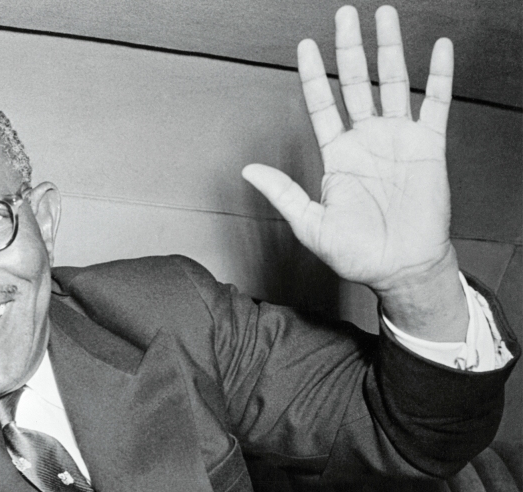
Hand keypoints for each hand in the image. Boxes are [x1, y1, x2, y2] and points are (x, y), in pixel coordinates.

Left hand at [244, 5, 467, 340]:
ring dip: (389, 49)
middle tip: (345, 15)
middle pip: (355, 82)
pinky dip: (440, 75)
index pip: (322, 103)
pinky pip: (436, 103)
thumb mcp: (310, 223)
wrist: (399, 269)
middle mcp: (367, 140)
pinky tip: (439, 48)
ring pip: (393, 83)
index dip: (312, 75)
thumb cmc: (356, 252)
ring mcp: (398, 139)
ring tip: (384, 16)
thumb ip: (282, 192)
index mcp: (338, 154)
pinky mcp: (429, 146)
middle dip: (349, 48)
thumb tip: (248, 171)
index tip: (304, 46)